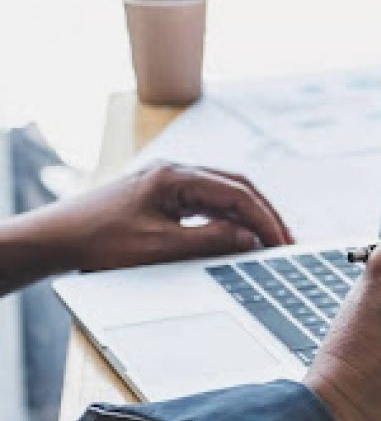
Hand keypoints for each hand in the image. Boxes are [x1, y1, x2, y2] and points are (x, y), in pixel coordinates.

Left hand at [36, 162, 291, 270]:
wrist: (53, 240)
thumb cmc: (98, 242)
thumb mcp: (161, 248)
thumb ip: (210, 240)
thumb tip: (249, 239)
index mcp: (176, 176)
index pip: (238, 193)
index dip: (265, 219)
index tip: (283, 244)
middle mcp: (175, 173)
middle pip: (235, 188)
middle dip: (264, 215)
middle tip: (286, 242)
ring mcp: (167, 183)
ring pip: (222, 195)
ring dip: (247, 217)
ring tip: (268, 242)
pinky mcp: (160, 197)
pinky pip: (205, 204)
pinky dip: (226, 220)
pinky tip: (235, 237)